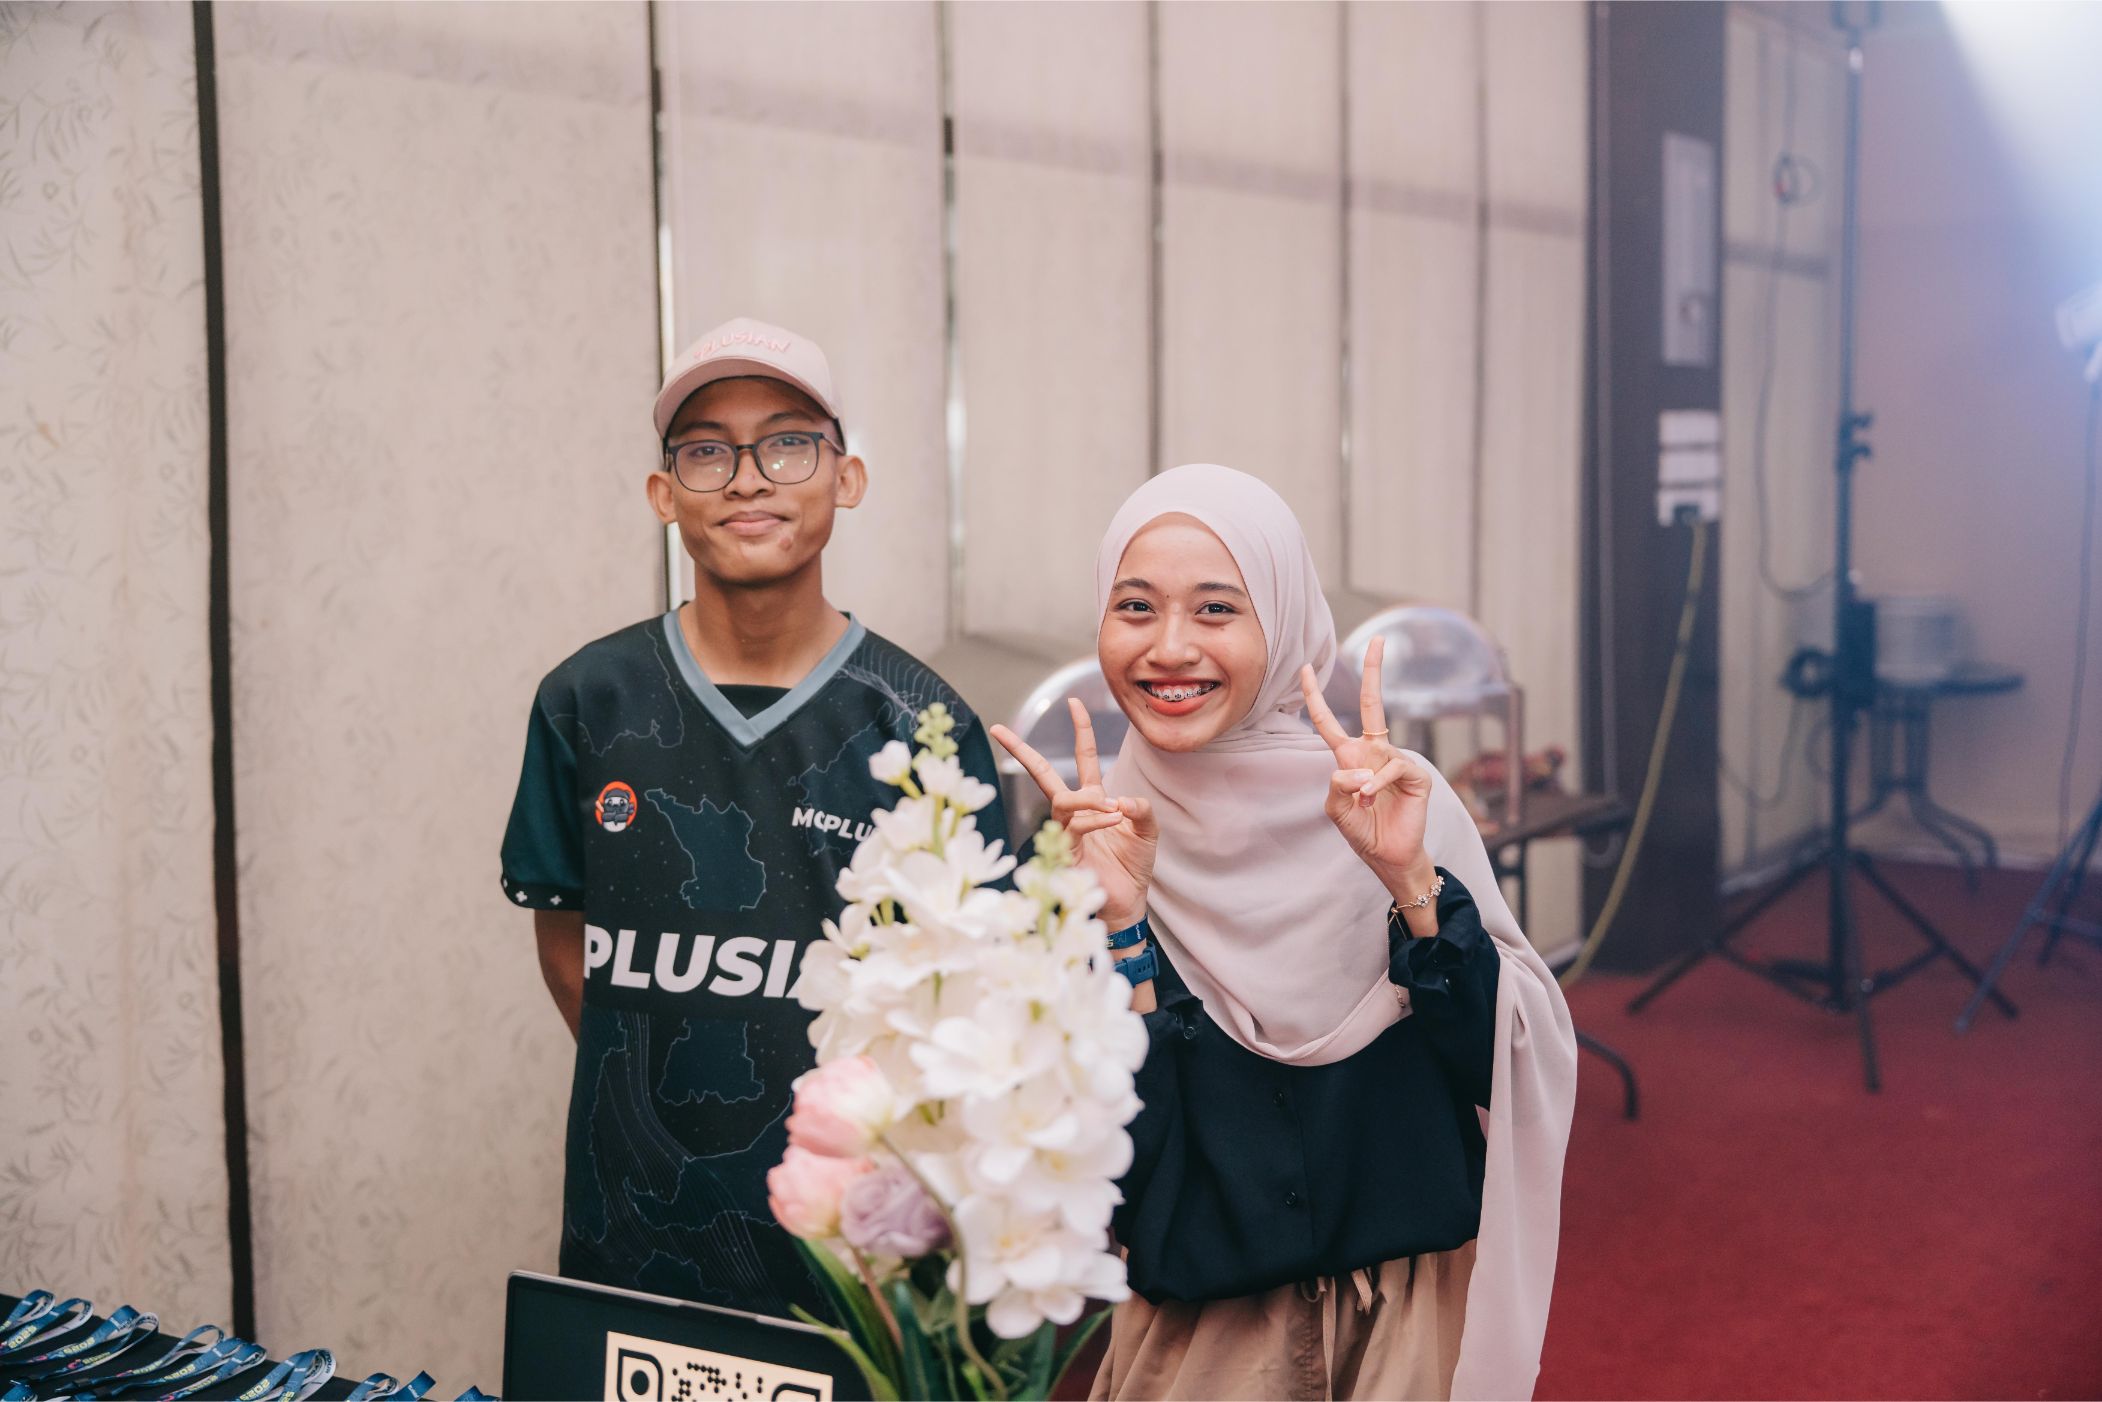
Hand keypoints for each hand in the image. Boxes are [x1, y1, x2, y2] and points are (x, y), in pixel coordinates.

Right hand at [989, 700, 1158, 930]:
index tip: (1074, 701)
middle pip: (1042, 773)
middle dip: (1021, 751)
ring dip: (1089, 800)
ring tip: (1114, 810)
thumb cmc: (1133, 866)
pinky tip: (1112, 823)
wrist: (1127, 903)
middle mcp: (1075, 811)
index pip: (1084, 756)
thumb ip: (1141, 808)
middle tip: (998, 728)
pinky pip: (1074, 826)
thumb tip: (1121, 798)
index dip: (1081, 728)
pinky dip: (1095, 821)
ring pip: (1062, 800)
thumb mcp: (1147, 830)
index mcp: (1095, 799)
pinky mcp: (1064, 852)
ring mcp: (1066, 831)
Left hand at [1300, 637, 1436, 904]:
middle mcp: (1374, 753)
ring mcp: (1397, 761)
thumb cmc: (1362, 831)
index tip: (1306, 669)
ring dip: (1363, 783)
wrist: (1388, 857)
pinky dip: (1379, 783)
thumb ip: (1336, 784)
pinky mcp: (1416, 775)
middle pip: (1373, 704)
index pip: (1329, 722)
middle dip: (1375, 671)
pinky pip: (1393, 768)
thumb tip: (1357, 768)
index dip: (1315, 696)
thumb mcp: (1336, 808)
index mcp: (1350, 758)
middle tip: (1379, 640)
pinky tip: (1374, 797)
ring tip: (1364, 803)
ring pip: (1374, 755)